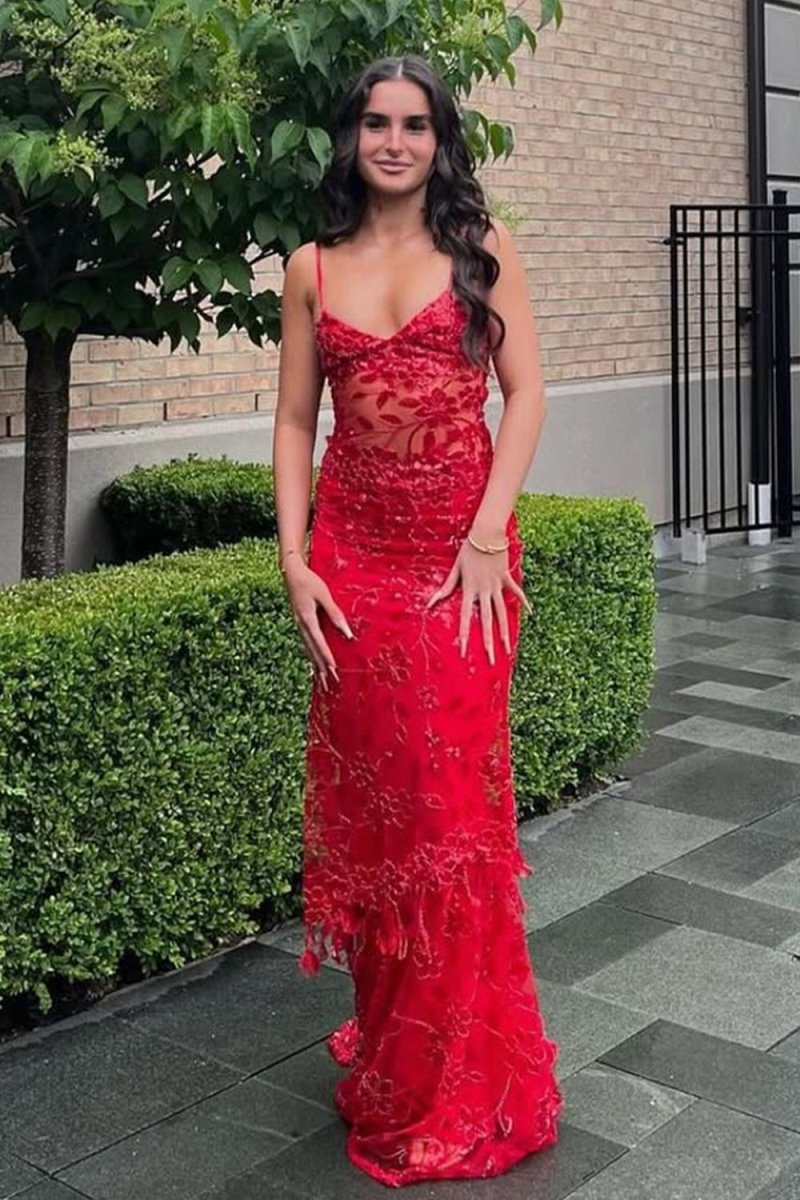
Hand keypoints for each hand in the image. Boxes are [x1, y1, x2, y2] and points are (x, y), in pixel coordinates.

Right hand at [282, 557, 353, 689]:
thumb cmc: (310, 582)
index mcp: (307, 619)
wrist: (291, 574)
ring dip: (316, 666)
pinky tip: (314, 666)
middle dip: (322, 668)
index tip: (334, 669)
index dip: (326, 656)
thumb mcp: (324, 595)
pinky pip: (307, 646)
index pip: (319, 642)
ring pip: (308, 651)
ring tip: (322, 682)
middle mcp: (301, 626)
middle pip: (312, 651)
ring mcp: (299, 627)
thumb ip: (335, 613)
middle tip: (329, 684)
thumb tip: (346, 632)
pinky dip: (311, 658)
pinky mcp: (300, 625)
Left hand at [426, 538, 530, 664]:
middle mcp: (484, 591)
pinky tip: (530, 613)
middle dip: (488, 641)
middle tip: (492, 659)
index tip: (463, 651)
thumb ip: (445, 588)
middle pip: (486, 620)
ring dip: (505, 631)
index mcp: (469, 590)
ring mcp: (497, 586)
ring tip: (507, 647)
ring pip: (502, 612)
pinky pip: (516, 592)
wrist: (487, 533)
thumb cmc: (468, 550)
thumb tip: (429, 604)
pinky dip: (523, 601)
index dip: (464, 634)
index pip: (465, 617)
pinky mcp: (507, 578)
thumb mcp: (455, 569)